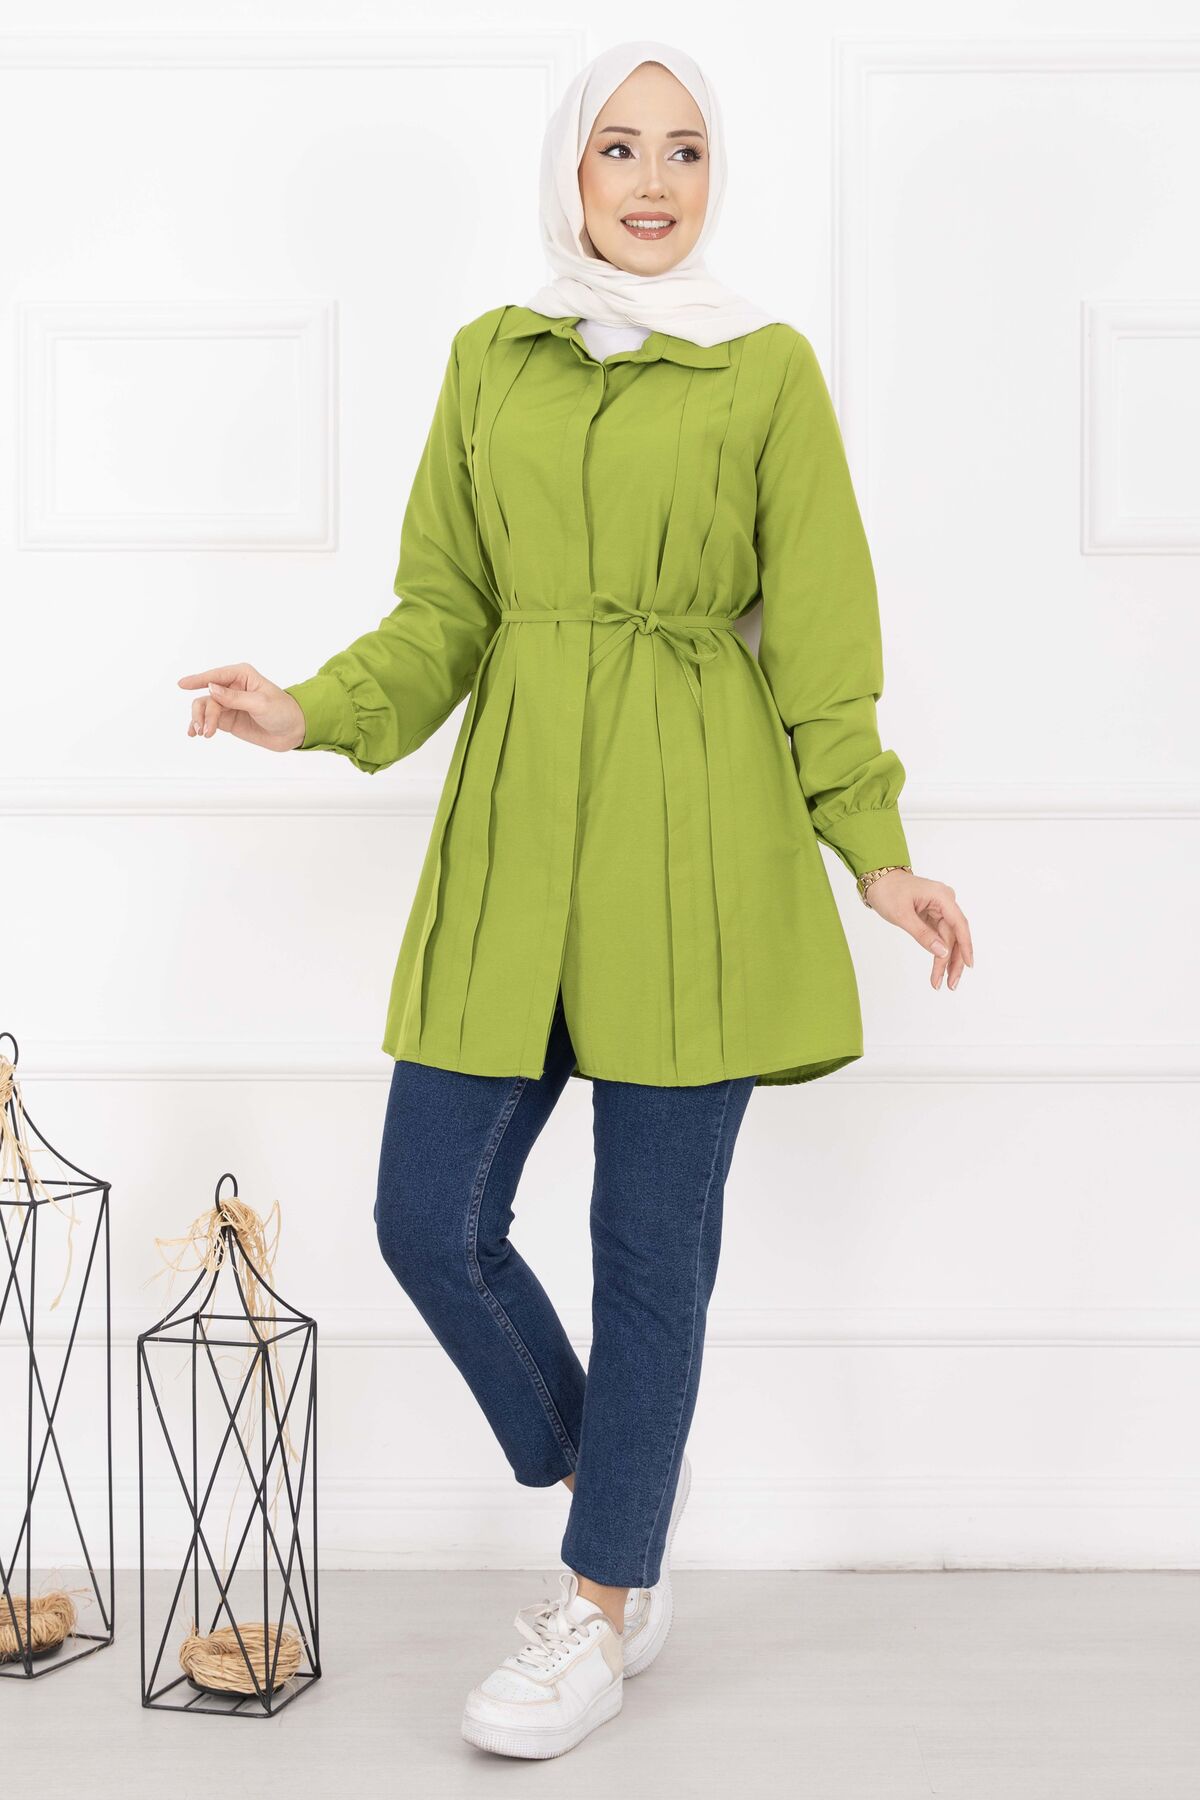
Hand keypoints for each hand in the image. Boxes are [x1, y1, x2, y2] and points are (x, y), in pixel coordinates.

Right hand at [177, 663, 305, 752]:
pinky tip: (193, 734)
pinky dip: (199, 725)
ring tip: (203, 734)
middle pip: (207, 696)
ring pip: (204, 708)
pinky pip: (207, 719)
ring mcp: (227, 703)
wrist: (293, 731)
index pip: (215, 676)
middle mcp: (231, 687)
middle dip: (203, 713)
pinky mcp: (226, 718)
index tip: (182, 685)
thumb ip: (235, 698)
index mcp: (241, 675)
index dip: (198, 679)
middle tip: (205, 730)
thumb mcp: (260, 703)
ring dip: (200, 721)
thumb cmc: (282, 711)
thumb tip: (210, 688)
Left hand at [863, 870, 973, 990]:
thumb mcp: (902, 915)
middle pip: (955, 935)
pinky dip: (939, 950)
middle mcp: (945, 901)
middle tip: (951, 984)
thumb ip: (923, 934)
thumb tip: (942, 952)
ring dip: (947, 960)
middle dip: (953, 960)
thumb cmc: (887, 892)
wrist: (877, 879)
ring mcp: (940, 908)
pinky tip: (940, 967)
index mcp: (942, 897)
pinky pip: (941, 935)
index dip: (965, 947)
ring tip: (944, 982)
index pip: (959, 925)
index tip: (968, 965)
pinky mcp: (933, 914)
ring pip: (949, 938)